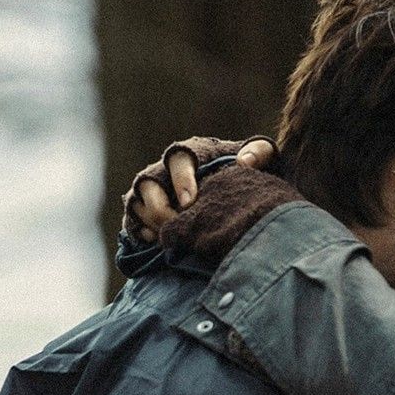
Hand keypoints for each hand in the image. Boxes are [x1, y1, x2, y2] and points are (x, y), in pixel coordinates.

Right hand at [122, 136, 275, 242]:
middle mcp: (164, 169)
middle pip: (148, 184)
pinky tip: (164, 243)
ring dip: (152, 222)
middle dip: (161, 208)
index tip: (190, 202)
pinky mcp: (143, 213)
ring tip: (173, 237)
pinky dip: (144, 233)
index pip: (179, 159)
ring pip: (137, 204)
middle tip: (180, 226)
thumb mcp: (262, 159)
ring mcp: (150, 192)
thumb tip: (245, 161)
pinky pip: (132, 223)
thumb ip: (260, 152)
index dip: (181, 180)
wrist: (233, 197)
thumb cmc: (245, 175)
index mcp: (192, 153)